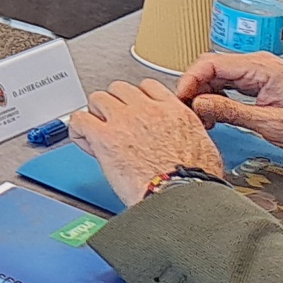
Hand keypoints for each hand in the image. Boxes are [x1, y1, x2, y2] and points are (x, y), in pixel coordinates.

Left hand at [71, 79, 222, 205]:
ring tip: (99, 131)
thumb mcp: (204, 149)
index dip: (137, 99)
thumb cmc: (194, 182)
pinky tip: (85, 141)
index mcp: (174, 112)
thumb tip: (183, 143)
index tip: (134, 111)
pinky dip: (78, 129)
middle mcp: (148, 110)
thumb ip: (187, 135)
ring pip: (98, 99)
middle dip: (115, 105)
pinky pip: (79, 120)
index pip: (148, 87)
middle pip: (119, 89)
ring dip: (96, 114)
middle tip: (114, 123)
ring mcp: (124, 120)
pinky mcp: (104, 137)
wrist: (182, 195)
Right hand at [179, 53, 282, 158]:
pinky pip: (230, 82)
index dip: (190, 80)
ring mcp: (261, 72)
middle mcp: (261, 65)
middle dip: (194, 88)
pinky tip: (215, 111)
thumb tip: (200, 105)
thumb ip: (231, 112)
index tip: (180, 98)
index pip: (211, 63)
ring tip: (200, 115)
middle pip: (211, 66)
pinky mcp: (262, 82)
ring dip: (205, 93)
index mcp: (263, 69)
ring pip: (219, 75)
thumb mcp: (271, 124)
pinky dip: (217, 95)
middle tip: (187, 110)